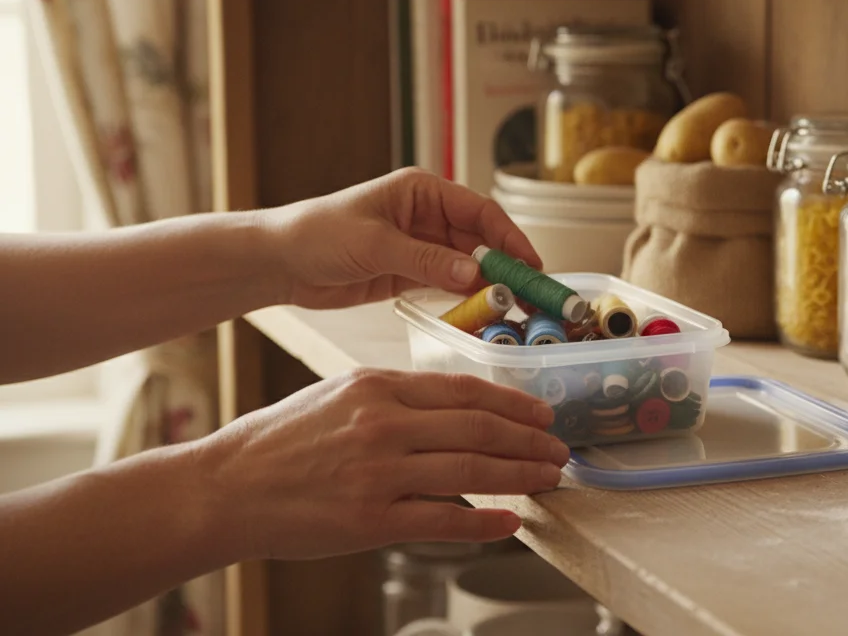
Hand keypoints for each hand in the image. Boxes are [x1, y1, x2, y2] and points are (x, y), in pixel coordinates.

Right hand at [200, 369, 568, 559]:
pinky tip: (509, 522)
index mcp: (377, 387)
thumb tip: (455, 410)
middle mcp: (383, 425)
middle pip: (479, 430)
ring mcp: (378, 474)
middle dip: (529, 441)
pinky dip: (484, 523)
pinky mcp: (369, 521)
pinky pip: (443, 521)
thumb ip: (396, 399)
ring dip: (520, 476)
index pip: (465, 390)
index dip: (513, 404)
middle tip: (559, 449)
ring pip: (471, 472)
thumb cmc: (281, 442)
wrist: (225, 488)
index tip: (542, 414)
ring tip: (548, 479)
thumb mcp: (339, 395)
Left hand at [260, 167, 543, 308]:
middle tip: (531, 295)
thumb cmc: (317, 235)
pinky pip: (449, 285)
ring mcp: (420, 246)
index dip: (510, 237)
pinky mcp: (410, 274)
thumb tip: (476, 272)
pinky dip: (467, 299)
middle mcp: (427, 217)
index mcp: (422, 192)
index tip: (530, 264)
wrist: (278, 262)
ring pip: (469, 266)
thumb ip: (427, 260)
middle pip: (481, 241)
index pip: (480, 212)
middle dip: (507, 267)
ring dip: (490, 286)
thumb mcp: (375, 245)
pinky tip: (484, 314)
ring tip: (516, 310)